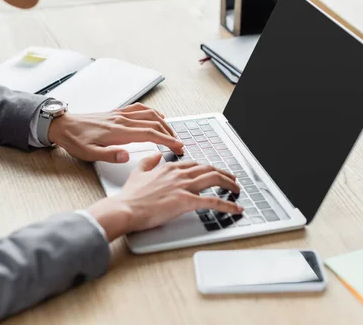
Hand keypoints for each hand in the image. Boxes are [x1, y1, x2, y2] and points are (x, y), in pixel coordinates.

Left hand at [48, 103, 183, 162]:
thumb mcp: (88, 154)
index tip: (178, 147)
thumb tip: (126, 156)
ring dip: (163, 123)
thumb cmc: (74, 140)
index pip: (149, 134)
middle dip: (170, 133)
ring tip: (171, 133)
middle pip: (153, 123)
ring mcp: (119, 115)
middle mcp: (121, 120)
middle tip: (179, 144)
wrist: (62, 125)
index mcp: (118, 132)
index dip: (166, 140)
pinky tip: (156, 117)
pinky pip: (139, 109)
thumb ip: (108, 155)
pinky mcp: (116, 113)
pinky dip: (152, 113)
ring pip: (148, 114)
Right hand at [87, 153, 242, 240]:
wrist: (125, 209)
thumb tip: (155, 154)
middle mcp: (178, 174)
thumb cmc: (130, 196)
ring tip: (237, 189)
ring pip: (214, 179)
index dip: (208, 168)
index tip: (215, 171)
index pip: (195, 164)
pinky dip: (227, 204)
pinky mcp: (185, 201)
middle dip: (224, 173)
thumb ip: (148, 162)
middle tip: (232, 179)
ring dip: (229, 183)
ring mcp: (183, 187)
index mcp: (169, 167)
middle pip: (208, 169)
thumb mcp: (138, 173)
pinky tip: (236, 208)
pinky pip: (212, 201)